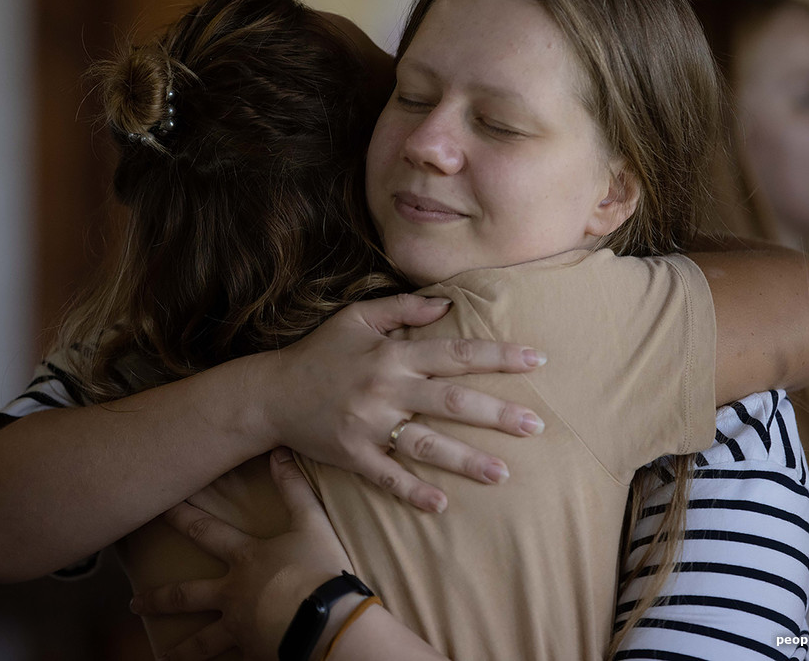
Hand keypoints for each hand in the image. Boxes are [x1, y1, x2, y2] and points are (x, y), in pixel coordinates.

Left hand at [133, 449, 353, 660]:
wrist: (327, 621)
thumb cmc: (319, 569)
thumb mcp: (311, 523)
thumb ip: (294, 488)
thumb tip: (279, 451)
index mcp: (245, 560)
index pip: (205, 532)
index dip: (180, 517)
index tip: (156, 508)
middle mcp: (233, 595)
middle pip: (187, 596)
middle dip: (158, 598)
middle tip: (134, 603)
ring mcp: (240, 629)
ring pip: (201, 642)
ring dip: (180, 650)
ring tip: (164, 656)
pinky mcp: (253, 654)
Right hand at [257, 293, 545, 511]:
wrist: (271, 393)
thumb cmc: (319, 352)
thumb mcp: (356, 317)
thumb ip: (403, 309)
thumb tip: (446, 304)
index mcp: (392, 355)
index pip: (455, 353)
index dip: (497, 355)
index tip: (536, 360)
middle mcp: (385, 390)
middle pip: (450, 401)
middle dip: (496, 413)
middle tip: (536, 425)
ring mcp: (369, 426)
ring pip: (425, 443)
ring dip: (465, 459)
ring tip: (502, 474)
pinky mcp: (352, 455)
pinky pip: (386, 476)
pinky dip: (411, 491)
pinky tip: (440, 504)